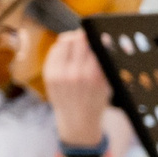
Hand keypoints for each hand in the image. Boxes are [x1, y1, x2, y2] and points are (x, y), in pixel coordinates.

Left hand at [40, 30, 112, 145]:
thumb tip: (106, 39)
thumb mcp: (108, 84)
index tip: (102, 35)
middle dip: (85, 35)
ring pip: (64, 41)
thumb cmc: (97, 101)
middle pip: (78, 39)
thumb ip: (107, 62)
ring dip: (73, 39)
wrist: (78, 121)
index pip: (94, 44)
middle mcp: (75, 73)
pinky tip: (69, 52)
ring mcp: (59, 74)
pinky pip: (55, 51)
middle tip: (89, 36)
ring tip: (78, 42)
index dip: (98, 37)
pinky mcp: (49, 74)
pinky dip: (63, 48)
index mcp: (94, 76)